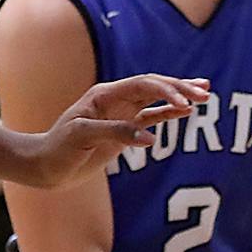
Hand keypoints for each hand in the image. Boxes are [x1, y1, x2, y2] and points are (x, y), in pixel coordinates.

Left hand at [16, 75, 207, 187]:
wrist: (46, 166)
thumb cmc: (59, 149)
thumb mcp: (83, 137)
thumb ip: (116, 133)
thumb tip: (150, 137)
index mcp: (105, 95)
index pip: (142, 85)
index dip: (166, 91)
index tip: (185, 104)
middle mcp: (115, 99)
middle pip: (154, 87)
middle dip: (180, 89)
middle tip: (205, 93)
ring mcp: (121, 113)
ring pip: (156, 99)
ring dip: (179, 97)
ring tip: (204, 95)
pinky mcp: (124, 129)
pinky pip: (151, 117)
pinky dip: (169, 114)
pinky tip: (186, 112)